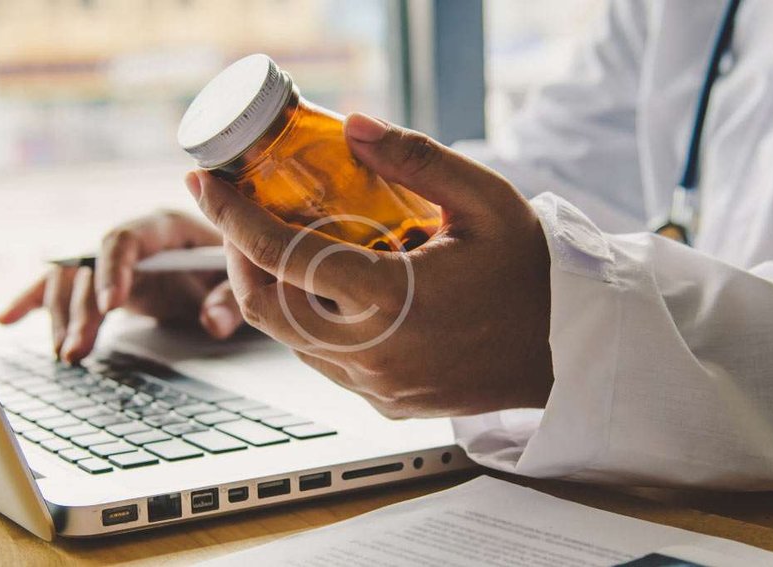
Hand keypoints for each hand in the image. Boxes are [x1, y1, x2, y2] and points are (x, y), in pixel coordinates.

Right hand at [0, 210, 241, 363]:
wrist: (229, 264)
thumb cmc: (233, 266)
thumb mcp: (239, 280)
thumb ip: (229, 299)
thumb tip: (213, 323)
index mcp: (163, 227)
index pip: (127, 239)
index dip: (114, 269)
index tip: (111, 304)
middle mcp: (130, 240)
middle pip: (90, 266)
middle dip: (81, 309)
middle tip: (78, 349)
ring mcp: (111, 260)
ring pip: (71, 280)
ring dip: (61, 317)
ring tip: (65, 354)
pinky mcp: (100, 281)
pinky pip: (60, 287)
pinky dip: (31, 302)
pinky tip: (4, 320)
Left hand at [184, 113, 553, 417]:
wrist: (567, 353)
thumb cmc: (530, 274)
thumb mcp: (486, 200)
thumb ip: (416, 159)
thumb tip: (353, 125)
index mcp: (394, 301)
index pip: (284, 258)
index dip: (232, 218)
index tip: (205, 184)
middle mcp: (373, 352)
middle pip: (265, 305)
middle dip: (236, 254)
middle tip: (236, 213)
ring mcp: (375, 385)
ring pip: (288, 337)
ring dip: (273, 287)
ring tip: (284, 240)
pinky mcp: (382, 402)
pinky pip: (322, 359)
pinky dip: (309, 318)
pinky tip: (331, 285)